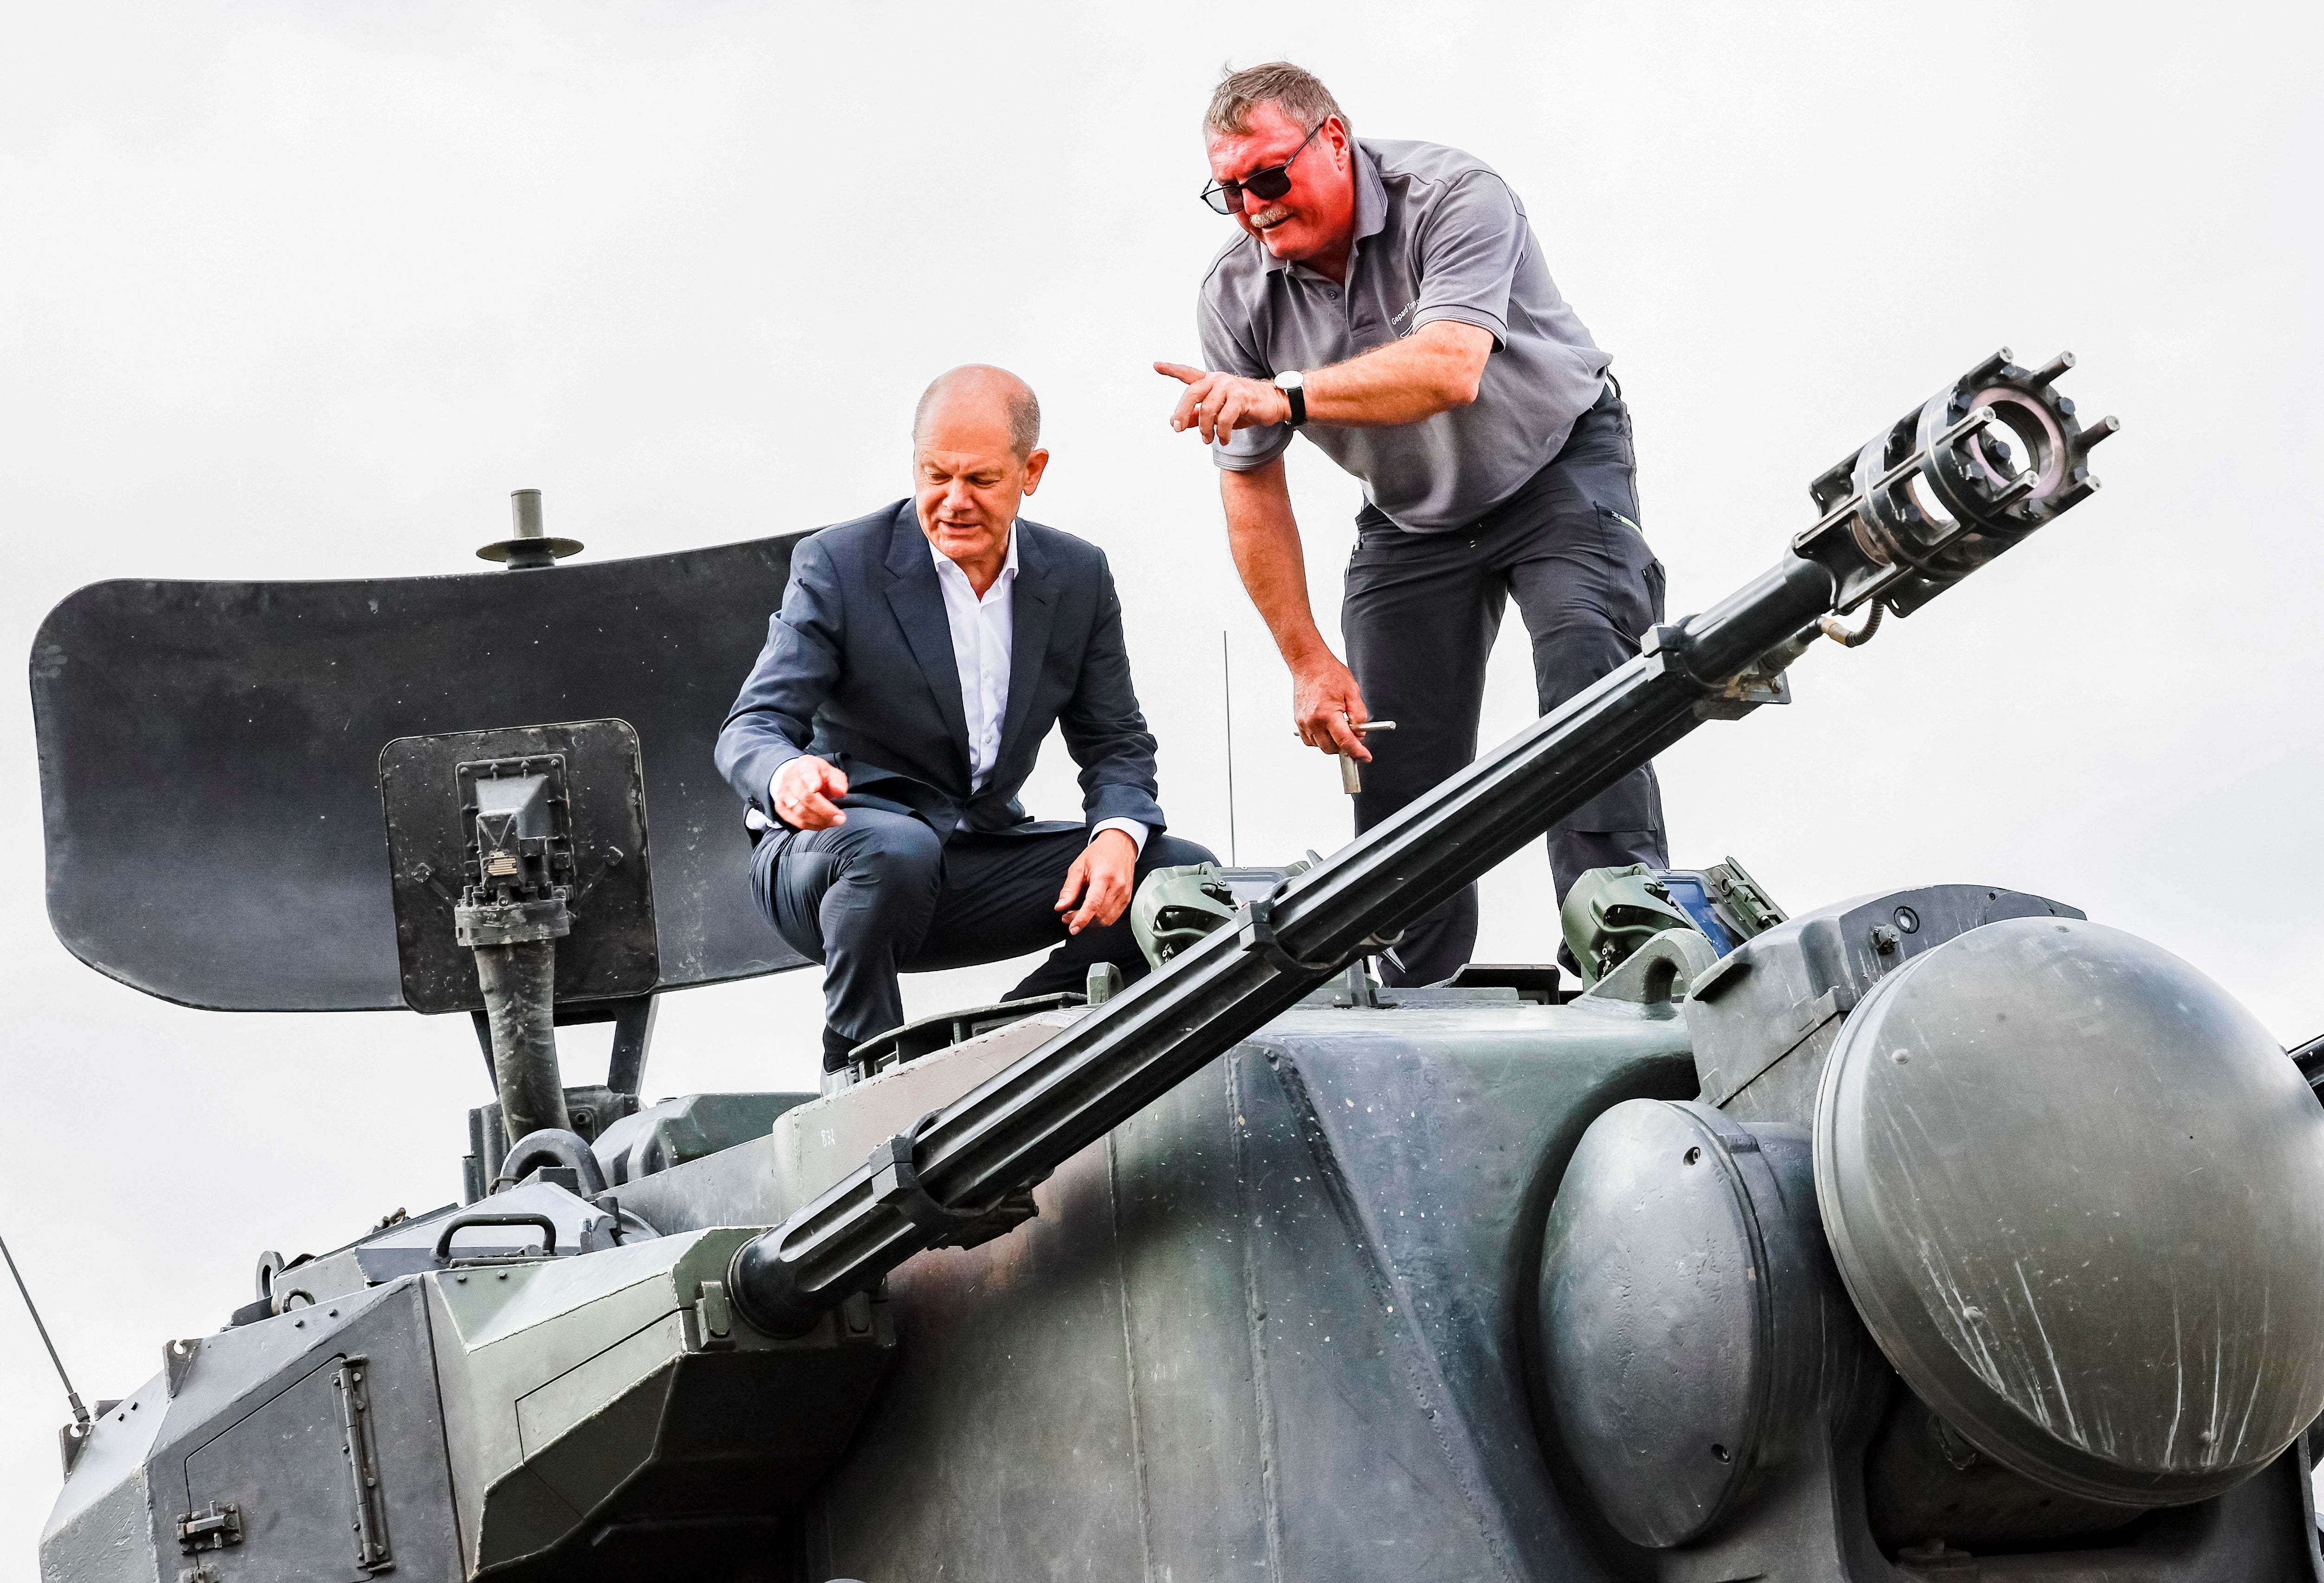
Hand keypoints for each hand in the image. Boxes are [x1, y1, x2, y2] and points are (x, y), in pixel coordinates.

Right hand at [771, 755, 848, 828]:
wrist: (798, 777)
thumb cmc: (817, 775)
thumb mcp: (831, 772)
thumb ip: (838, 781)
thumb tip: (840, 791)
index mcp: (805, 766)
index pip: (806, 773)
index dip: (810, 781)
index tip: (816, 788)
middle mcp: (790, 778)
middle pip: (805, 797)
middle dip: (824, 810)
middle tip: (840, 818)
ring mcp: (783, 793)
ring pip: (799, 811)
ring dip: (819, 820)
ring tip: (834, 822)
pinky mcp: (780, 806)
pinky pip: (794, 820)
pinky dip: (809, 825)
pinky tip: (821, 824)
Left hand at [1056, 828, 1137, 933]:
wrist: (1120, 844)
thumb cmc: (1101, 852)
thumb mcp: (1078, 866)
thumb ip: (1069, 888)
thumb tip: (1060, 905)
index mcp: (1103, 877)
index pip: (1093, 904)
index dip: (1081, 919)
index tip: (1073, 927)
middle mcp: (1117, 886)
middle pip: (1099, 915)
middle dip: (1082, 920)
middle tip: (1068, 916)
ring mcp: (1124, 893)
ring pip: (1107, 919)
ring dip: (1091, 922)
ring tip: (1079, 914)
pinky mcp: (1127, 898)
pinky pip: (1114, 916)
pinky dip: (1101, 919)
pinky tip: (1092, 912)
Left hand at [1155, 361, 1290, 443]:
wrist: (1274, 403)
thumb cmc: (1244, 407)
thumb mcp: (1217, 413)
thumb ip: (1196, 416)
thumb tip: (1175, 422)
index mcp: (1210, 381)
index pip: (1188, 374)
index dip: (1171, 370)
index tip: (1156, 365)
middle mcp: (1218, 380)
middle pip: (1192, 393)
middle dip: (1181, 412)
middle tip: (1176, 428)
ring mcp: (1230, 387)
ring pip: (1207, 410)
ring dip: (1204, 429)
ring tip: (1208, 440)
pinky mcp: (1241, 398)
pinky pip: (1223, 419)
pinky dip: (1220, 433)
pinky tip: (1223, 439)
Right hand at [1292, 652, 1370, 759]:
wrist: (1309, 665)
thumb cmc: (1330, 673)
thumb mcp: (1353, 691)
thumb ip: (1359, 715)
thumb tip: (1360, 733)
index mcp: (1327, 714)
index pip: (1345, 741)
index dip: (1357, 751)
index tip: (1365, 756)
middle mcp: (1313, 721)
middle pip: (1331, 748)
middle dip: (1344, 745)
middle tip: (1352, 732)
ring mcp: (1303, 723)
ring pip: (1320, 746)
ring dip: (1332, 742)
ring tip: (1338, 724)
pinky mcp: (1298, 722)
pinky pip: (1310, 740)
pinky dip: (1320, 739)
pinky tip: (1327, 726)